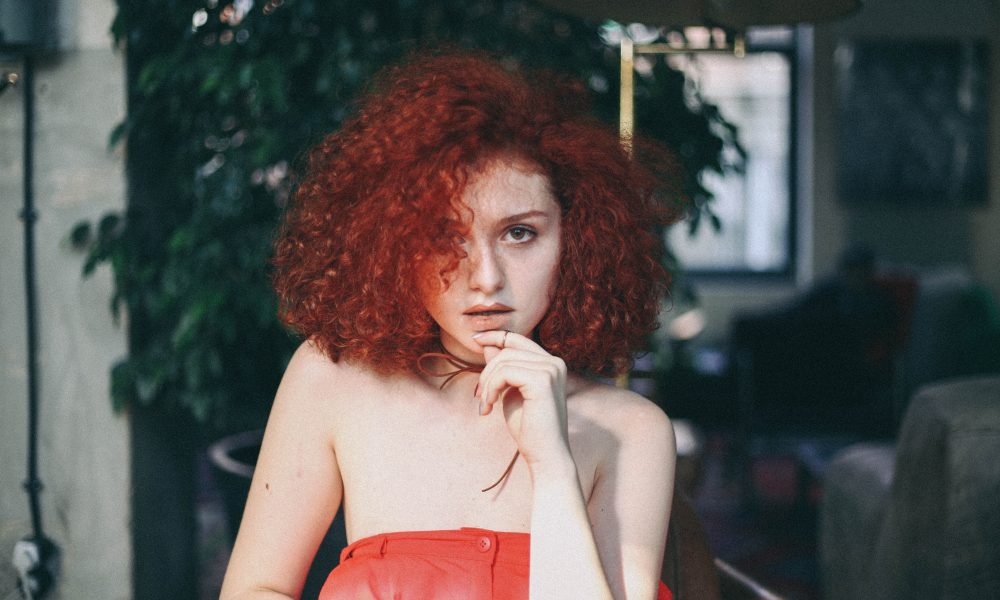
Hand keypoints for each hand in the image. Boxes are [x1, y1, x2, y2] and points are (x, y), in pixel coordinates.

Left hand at [472, 330, 570, 469]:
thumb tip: (487, 345)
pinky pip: (505, 372)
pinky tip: (489, 407)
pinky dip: (491, 389)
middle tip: (479, 397)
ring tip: (484, 405)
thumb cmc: (528, 428)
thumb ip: (502, 369)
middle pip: (507, 349)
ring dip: (487, 383)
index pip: (518, 339)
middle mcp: (554, 363)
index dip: (495, 336)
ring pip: (504, 360)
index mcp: (550, 364)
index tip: (475, 339)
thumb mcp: (510, 393)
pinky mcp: (542, 380)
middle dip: (486, 371)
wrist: (545, 455)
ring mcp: (551, 370)